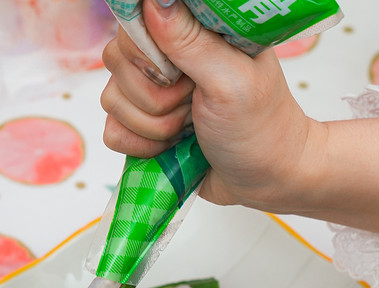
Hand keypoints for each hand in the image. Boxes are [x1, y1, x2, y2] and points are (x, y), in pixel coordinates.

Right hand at [100, 0, 316, 213]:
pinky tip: (172, 147)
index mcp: (193, 30)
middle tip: (194, 104)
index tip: (180, 75)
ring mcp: (152, 92)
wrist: (267, 179)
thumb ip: (190, 41)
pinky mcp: (143, 127)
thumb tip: (153, 2)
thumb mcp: (231, 80)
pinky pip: (112, 132)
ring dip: (153, 126)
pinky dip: (141, 146)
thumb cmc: (261, 127)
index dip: (147, 51)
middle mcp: (167, 55)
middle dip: (155, 96)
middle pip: (117, 59)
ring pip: (111, 99)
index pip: (136, 20)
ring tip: (190, 128)